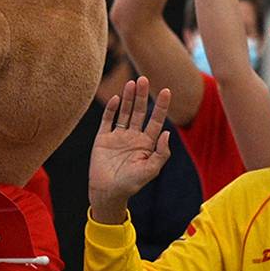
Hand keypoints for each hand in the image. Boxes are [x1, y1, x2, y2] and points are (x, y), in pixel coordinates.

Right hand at [88, 76, 171, 223]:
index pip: (155, 120)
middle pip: (139, 112)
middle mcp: (133, 136)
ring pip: (125, 112)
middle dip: (143, 96)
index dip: (161, 106)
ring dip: (129, 98)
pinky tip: (117, 99)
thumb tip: (166, 132)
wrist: (108, 192)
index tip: (166, 90)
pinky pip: (107, 120)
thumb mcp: (151, 170)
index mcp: (147, 144)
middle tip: (144, 79)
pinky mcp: (103, 138)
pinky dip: (112, 109)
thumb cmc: (131, 184)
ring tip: (132, 83)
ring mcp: (117, 136)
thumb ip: (161, 152)